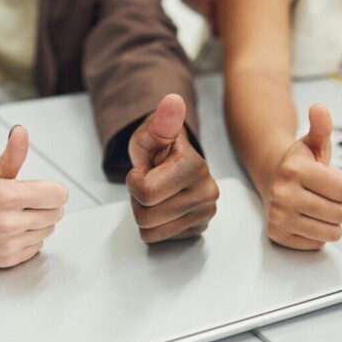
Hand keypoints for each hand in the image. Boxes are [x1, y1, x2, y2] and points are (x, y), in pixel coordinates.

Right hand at [0, 125, 68, 267]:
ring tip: (17, 217)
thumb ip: (13, 154)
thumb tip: (21, 132)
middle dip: (46, 206)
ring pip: (48, 231)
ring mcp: (9, 243)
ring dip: (39, 223)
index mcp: (8, 196)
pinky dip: (29, 239)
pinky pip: (37, 247)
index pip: (58, 195)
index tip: (44, 190)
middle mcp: (10, 222)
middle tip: (27, 203)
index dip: (54, 191)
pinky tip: (12, 232)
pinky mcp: (7, 258)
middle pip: (56, 213)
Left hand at [126, 94, 218, 242]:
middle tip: (148, 183)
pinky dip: (154, 226)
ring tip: (155, 195)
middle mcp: (207, 192)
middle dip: (138, 200)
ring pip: (150, 231)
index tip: (144, 170)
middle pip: (146, 216)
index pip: (146, 193)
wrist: (169, 163)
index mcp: (194, 167)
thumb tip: (173, 102)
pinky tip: (162, 207)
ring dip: (144, 213)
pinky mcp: (198, 229)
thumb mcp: (152, 133)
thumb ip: (161, 122)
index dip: (134, 182)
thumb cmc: (157, 149)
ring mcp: (205, 213)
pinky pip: (158, 239)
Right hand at [264, 105, 341, 249]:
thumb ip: (321, 127)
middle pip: (340, 214)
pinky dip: (316, 235)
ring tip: (317, 209)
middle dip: (339, 207)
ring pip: (331, 232)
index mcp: (293, 170)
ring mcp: (277, 216)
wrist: (272, 180)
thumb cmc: (300, 164)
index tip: (327, 182)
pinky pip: (317, 244)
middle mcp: (282, 194)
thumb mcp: (313, 143)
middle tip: (323, 197)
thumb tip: (319, 108)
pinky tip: (305, 219)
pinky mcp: (277, 235)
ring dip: (331, 222)